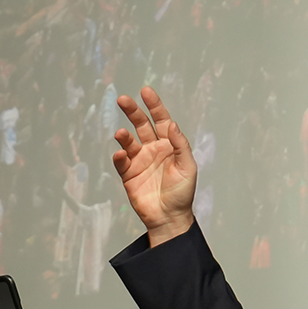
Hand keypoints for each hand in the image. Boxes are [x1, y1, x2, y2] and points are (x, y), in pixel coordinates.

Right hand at [111, 86, 196, 245]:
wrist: (170, 218)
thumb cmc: (182, 193)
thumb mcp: (188, 167)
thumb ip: (180, 145)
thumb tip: (171, 124)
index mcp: (169, 145)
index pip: (160, 120)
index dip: (154, 105)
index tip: (145, 91)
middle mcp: (153, 149)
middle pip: (141, 125)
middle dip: (132, 111)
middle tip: (123, 99)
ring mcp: (139, 161)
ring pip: (129, 141)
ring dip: (124, 136)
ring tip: (121, 133)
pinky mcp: (128, 175)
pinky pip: (121, 162)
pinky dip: (119, 156)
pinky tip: (120, 154)